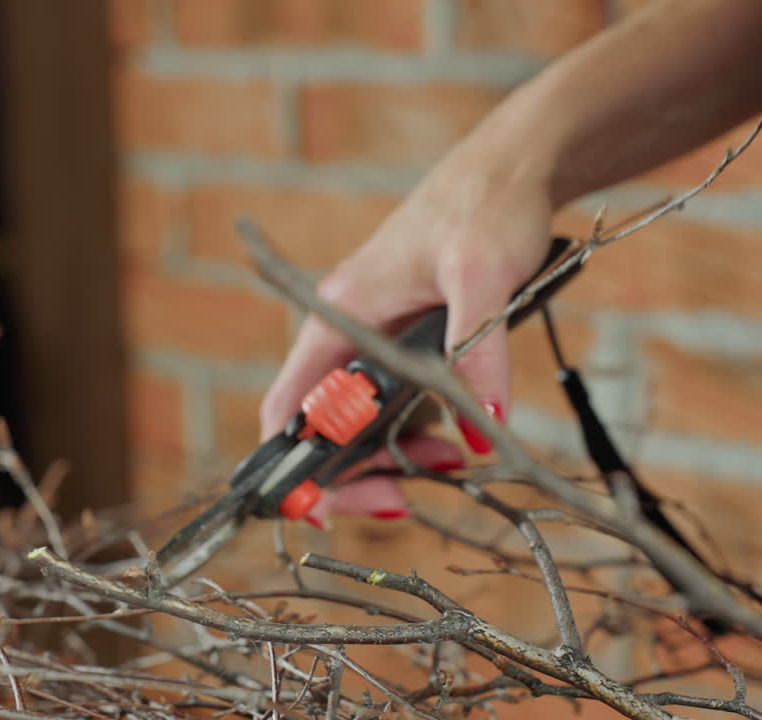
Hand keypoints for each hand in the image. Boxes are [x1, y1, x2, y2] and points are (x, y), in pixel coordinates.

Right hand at [259, 144, 556, 523]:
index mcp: (338, 315)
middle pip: (323, 428)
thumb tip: (486, 428)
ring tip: (454, 463)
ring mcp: (374, 337)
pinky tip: (462, 435)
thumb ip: (477, 352)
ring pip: (363, 421)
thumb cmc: (485, 206)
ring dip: (397, 455)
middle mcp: (345, 331)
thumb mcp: (483, 277)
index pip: (289, 407)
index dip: (292, 466)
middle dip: (359, 470)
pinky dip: (421, 431)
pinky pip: (398, 404)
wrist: (513, 169)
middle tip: (407, 500)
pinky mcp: (406, 340)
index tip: (318, 510)